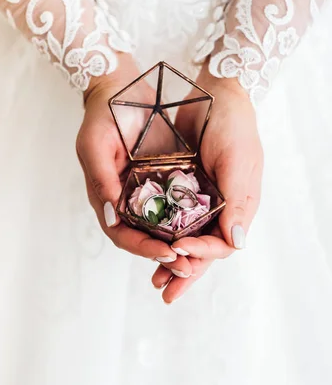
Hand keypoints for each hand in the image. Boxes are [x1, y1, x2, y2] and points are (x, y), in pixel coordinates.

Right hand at [76, 54, 185, 264]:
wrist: (119, 89)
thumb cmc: (102, 116)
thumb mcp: (94, 145)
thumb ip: (100, 180)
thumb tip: (113, 217)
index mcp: (106, 197)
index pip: (121, 233)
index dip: (142, 247)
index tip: (167, 253)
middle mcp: (124, 199)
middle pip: (142, 237)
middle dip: (163, 255)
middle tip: (188, 267)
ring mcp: (142, 190)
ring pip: (158, 228)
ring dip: (176, 245)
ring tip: (197, 258)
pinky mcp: (159, 179)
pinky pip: (171, 206)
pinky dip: (183, 222)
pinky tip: (201, 228)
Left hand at [152, 61, 263, 302]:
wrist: (214, 92)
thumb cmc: (234, 125)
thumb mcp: (240, 162)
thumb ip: (238, 202)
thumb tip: (235, 243)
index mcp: (235, 206)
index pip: (220, 243)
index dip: (201, 253)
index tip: (179, 252)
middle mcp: (217, 207)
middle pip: (200, 249)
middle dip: (183, 272)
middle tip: (165, 292)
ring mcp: (197, 198)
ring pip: (183, 237)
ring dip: (169, 259)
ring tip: (155, 279)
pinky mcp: (179, 186)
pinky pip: (168, 216)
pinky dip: (158, 232)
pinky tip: (145, 243)